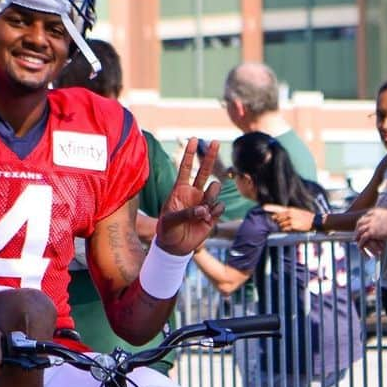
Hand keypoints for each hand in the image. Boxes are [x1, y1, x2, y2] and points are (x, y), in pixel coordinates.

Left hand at [157, 138, 225, 254]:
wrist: (175, 247)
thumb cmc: (167, 231)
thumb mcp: (170, 221)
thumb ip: (185, 213)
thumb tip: (203, 210)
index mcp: (180, 190)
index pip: (186, 168)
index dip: (190, 154)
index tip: (193, 139)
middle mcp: (193, 194)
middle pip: (204, 171)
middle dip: (210, 156)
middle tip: (215, 141)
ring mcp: (204, 203)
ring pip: (214, 189)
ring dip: (211, 195)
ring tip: (203, 209)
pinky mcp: (212, 215)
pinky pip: (219, 207)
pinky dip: (214, 211)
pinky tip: (207, 219)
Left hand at [263, 204, 314, 231]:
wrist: (315, 221)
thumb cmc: (306, 217)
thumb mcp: (297, 212)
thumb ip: (288, 214)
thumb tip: (279, 218)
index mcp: (290, 209)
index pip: (278, 208)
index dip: (270, 208)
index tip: (263, 207)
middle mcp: (289, 213)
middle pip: (277, 218)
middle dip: (277, 221)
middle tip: (280, 223)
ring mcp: (291, 219)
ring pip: (280, 224)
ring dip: (282, 227)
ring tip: (290, 226)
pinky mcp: (293, 225)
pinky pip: (285, 229)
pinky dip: (285, 230)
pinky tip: (291, 229)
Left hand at [354, 207, 386, 256]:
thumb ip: (385, 218)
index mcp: (375, 212)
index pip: (365, 216)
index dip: (362, 221)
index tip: (362, 225)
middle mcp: (370, 217)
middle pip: (360, 222)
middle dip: (357, 228)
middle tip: (356, 234)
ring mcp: (370, 225)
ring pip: (359, 231)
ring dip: (357, 236)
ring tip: (356, 241)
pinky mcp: (371, 232)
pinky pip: (363, 238)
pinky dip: (361, 243)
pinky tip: (360, 247)